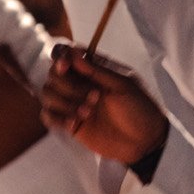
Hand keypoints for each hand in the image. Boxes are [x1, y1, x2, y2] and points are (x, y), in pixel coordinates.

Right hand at [42, 44, 168, 165]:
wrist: (145, 142)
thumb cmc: (140, 109)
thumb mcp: (123, 85)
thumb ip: (97, 70)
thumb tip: (73, 52)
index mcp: (94, 70)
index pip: (66, 55)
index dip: (61, 57)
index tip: (66, 65)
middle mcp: (80, 84)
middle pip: (53, 75)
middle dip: (68, 84)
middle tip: (94, 96)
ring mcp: (74, 104)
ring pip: (48, 94)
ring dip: (64, 102)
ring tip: (88, 113)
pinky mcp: (70, 124)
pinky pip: (48, 116)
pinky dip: (57, 118)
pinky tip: (75, 124)